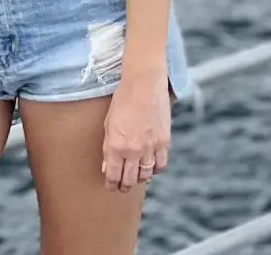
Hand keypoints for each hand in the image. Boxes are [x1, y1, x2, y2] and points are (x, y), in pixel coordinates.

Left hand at [101, 74, 169, 191]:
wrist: (143, 83)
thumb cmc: (122, 100)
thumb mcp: (108, 123)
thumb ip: (107, 148)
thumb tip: (107, 168)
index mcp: (116, 146)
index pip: (113, 176)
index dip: (111, 184)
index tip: (110, 186)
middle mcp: (133, 150)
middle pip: (129, 180)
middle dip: (124, 186)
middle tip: (122, 186)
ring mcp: (150, 147)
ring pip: (146, 175)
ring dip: (139, 178)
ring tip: (135, 176)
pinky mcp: (164, 142)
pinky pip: (161, 165)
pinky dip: (155, 169)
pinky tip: (150, 166)